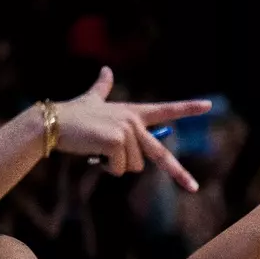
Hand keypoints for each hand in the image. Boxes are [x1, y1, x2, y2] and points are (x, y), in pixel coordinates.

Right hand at [55, 67, 211, 190]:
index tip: (209, 105)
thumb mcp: (91, 100)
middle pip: (161, 153)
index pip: (165, 109)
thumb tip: (106, 70)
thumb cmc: (72, 115)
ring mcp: (126, 131)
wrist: (51, 123)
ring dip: (115, 166)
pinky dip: (106, 168)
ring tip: (98, 150)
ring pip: (134, 167)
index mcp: (133, 112)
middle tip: (194, 188)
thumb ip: (102, 88)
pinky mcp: (116, 142)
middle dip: (179, 173)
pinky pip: (119, 169)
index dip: (187, 108)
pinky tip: (93, 153)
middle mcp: (134, 121)